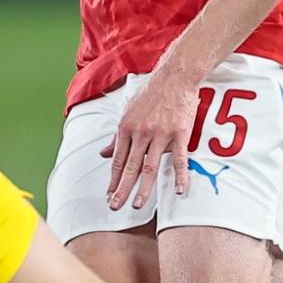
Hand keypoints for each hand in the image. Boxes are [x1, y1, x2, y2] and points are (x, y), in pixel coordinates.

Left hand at [102, 70, 200, 211]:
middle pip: (130, 167)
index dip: (112, 180)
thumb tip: (103, 154)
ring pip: (150, 167)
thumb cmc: (151, 94)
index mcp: (126, 128)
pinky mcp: (180, 133)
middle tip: (115, 207)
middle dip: (121, 189)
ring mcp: (161, 134)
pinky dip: (179, 176)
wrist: (175, 76)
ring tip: (137, 205)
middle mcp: (141, 133)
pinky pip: (180, 159)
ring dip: (143, 189)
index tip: (109, 196)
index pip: (117, 160)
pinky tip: (178, 191)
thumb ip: (117, 137)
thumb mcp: (128, 112)